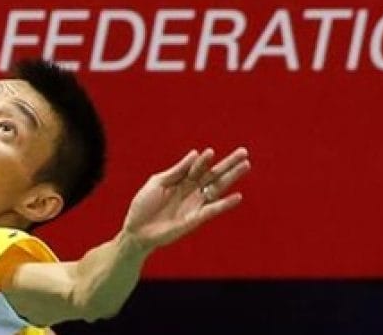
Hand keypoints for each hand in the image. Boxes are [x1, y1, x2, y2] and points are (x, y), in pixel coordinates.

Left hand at [121, 147, 249, 252]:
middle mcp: (192, 191)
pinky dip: (225, 203)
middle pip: (213, 174)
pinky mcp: (195, 219)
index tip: (211, 151)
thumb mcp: (158, 182)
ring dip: (231, 177)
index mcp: (181, 180)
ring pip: (217, 188)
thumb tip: (195, 153)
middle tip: (244, 152)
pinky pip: (213, 209)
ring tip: (246, 165)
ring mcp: (195, 204)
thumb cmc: (144, 205)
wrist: (136, 230)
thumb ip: (177, 170)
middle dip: (228, 164)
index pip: (198, 167)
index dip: (204, 160)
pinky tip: (237, 196)